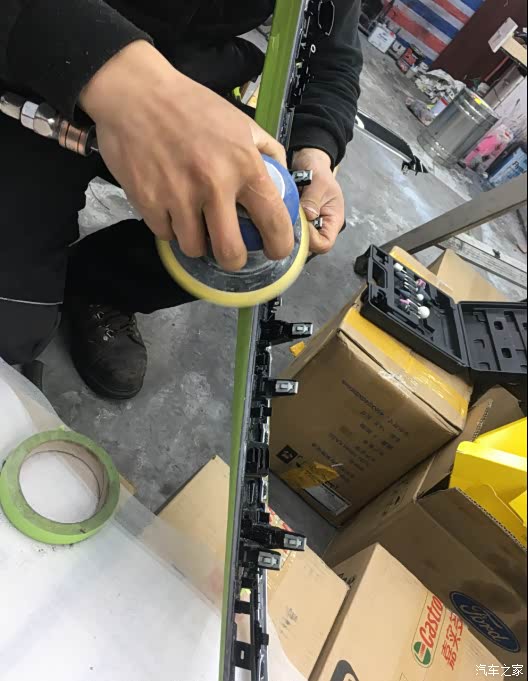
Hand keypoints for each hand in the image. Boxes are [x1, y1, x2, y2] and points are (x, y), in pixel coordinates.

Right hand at [80, 41, 292, 271]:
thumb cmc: (191, 106)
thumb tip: (282, 182)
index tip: (275, 250)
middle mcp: (214, 185)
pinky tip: (170, 206)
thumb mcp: (241, 121)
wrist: (135, 93)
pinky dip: (169, 227)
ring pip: (194, 248)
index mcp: (244, 165)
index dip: (279, 246)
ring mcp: (179, 196)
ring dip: (197, 241)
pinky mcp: (148, 201)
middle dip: (234, 260)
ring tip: (195, 221)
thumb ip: (267, 152)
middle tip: (231, 253)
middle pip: (231, 253)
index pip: (274, 221)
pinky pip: (165, 234)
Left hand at [292, 148, 344, 254]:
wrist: (308, 161)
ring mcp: (307, 225)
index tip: (301, 224)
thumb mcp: (319, 182)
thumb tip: (307, 216)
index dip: (312, 240)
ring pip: (296, 238)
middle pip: (309, 245)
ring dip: (289, 229)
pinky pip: (288, 229)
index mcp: (333, 221)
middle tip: (288, 219)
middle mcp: (320, 227)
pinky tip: (278, 213)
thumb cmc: (318, 170)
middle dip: (297, 235)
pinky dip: (283, 224)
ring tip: (283, 214)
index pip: (325, 244)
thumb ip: (313, 200)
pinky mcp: (295, 220)